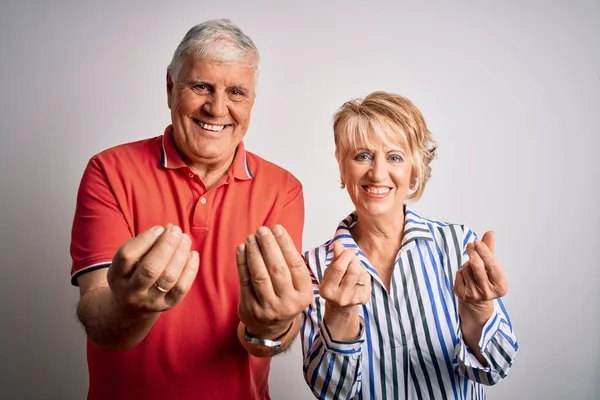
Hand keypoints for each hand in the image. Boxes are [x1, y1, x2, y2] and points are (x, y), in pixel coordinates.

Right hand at [107, 224, 199, 315]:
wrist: (131, 309)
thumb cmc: (131, 275)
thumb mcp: (126, 263)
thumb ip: (143, 246)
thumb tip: (168, 229)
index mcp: (117, 276)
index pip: (128, 256)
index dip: (145, 240)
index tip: (159, 228)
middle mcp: (132, 292)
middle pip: (150, 269)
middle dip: (166, 246)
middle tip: (175, 230)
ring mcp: (150, 301)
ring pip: (168, 277)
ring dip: (180, 254)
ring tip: (185, 239)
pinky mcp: (167, 305)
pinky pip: (181, 288)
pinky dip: (190, 269)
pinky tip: (193, 254)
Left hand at [236, 225, 312, 339]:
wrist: (270, 329)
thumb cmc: (284, 299)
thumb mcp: (297, 287)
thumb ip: (291, 265)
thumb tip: (277, 234)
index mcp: (303, 295)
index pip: (295, 264)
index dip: (285, 244)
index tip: (277, 229)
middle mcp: (288, 303)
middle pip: (277, 269)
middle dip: (268, 246)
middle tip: (262, 230)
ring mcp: (268, 308)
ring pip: (260, 275)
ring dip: (254, 253)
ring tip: (251, 238)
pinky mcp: (250, 309)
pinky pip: (245, 281)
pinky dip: (242, 263)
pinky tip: (242, 249)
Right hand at [320, 241, 370, 311]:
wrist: (341, 306)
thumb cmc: (334, 285)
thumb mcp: (329, 272)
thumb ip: (335, 258)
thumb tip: (338, 244)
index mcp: (327, 290)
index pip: (339, 268)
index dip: (345, 255)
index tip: (349, 249)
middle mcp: (340, 296)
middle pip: (353, 271)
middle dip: (354, 259)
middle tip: (352, 255)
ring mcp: (353, 299)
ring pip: (361, 274)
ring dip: (358, 266)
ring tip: (353, 267)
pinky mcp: (363, 299)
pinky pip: (366, 279)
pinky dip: (363, 273)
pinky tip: (357, 276)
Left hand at [453, 231, 506, 321]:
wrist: (476, 302)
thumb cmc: (485, 279)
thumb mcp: (491, 266)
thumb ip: (490, 250)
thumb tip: (490, 233)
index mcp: (501, 287)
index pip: (492, 265)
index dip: (484, 252)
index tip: (477, 242)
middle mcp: (488, 293)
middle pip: (478, 267)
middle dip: (473, 253)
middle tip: (470, 244)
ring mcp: (474, 295)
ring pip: (466, 269)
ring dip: (467, 264)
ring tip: (471, 269)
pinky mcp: (462, 295)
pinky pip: (458, 275)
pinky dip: (460, 271)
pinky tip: (465, 276)